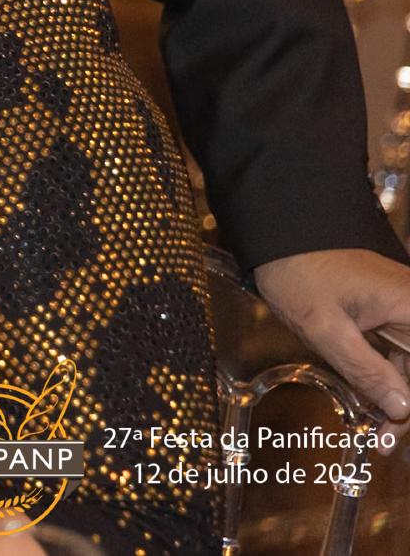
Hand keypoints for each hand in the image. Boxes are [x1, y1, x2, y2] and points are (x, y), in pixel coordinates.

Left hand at [254, 248, 409, 419]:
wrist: (278, 234)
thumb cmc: (298, 272)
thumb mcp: (326, 328)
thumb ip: (366, 371)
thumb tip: (404, 410)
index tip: (404, 427)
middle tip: (388, 442)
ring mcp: (405, 311)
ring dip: (403, 402)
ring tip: (382, 436)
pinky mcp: (389, 314)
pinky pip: (400, 356)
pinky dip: (390, 383)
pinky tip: (375, 407)